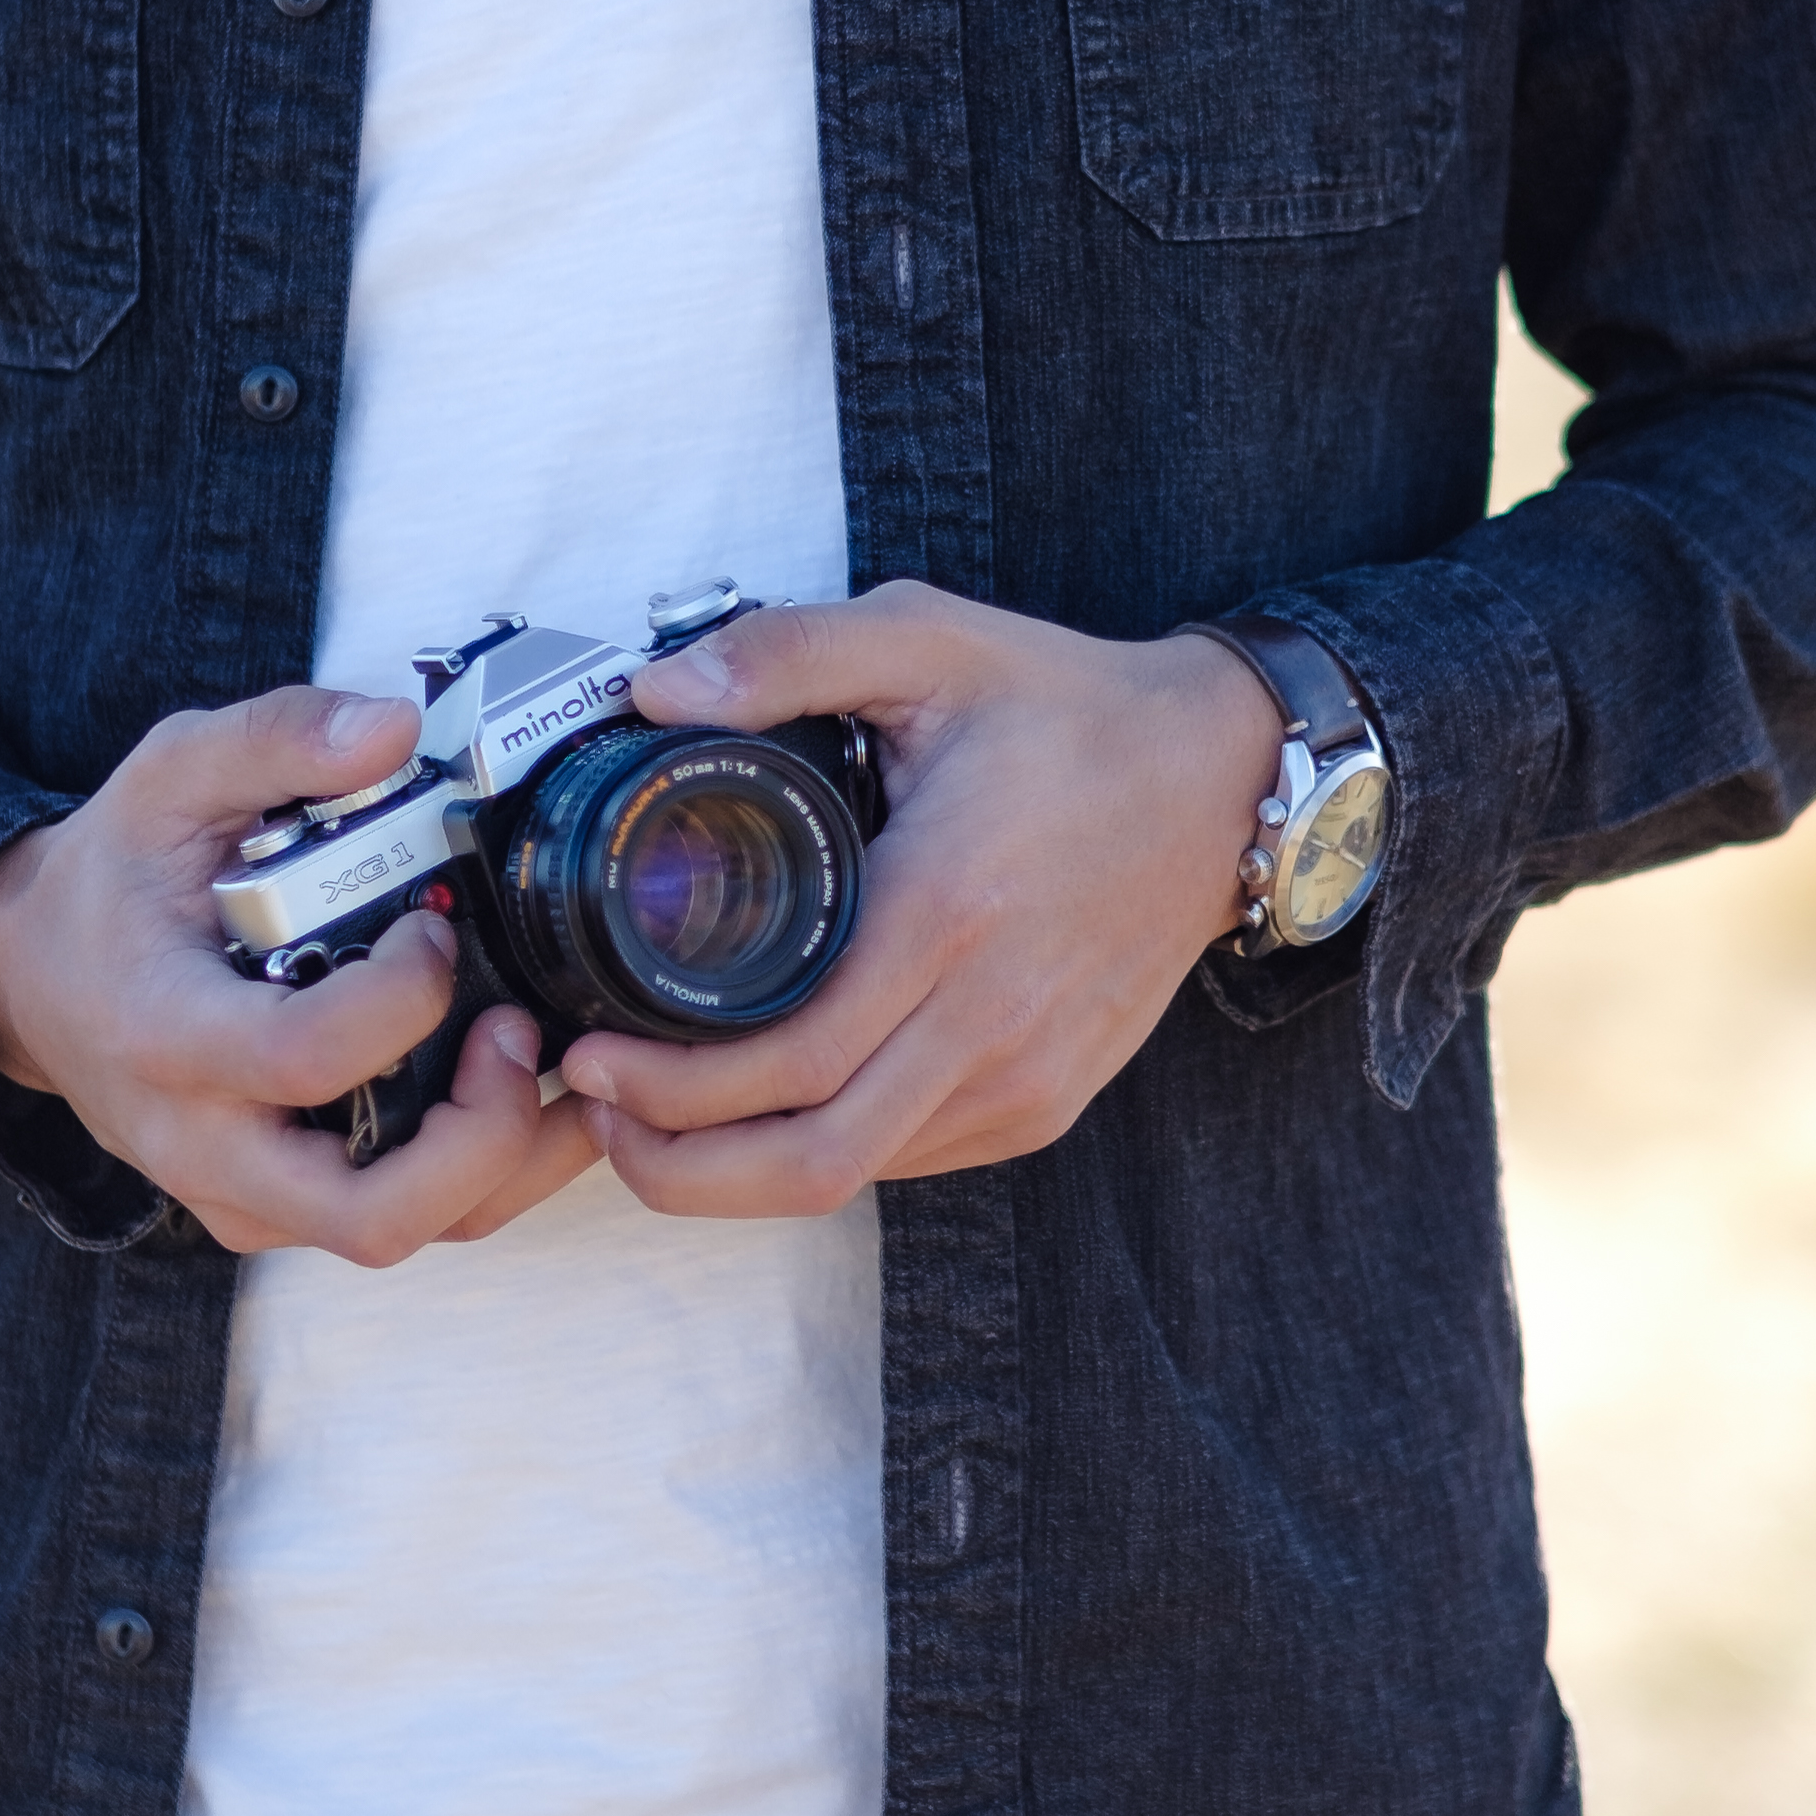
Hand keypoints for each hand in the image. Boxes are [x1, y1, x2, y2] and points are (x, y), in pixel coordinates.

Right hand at [0, 685, 600, 1262]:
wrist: (33, 975)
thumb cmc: (113, 877)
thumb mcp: (171, 776)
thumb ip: (278, 738)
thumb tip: (397, 728)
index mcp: (168, 1033)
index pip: (305, 1059)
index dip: (403, 999)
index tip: (433, 925)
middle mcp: (203, 1143)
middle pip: (371, 1218)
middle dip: (484, 1136)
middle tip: (520, 1029)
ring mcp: (239, 1194)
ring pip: (400, 1235)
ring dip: (506, 1165)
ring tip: (552, 1058)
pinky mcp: (274, 1209)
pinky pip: (394, 1222)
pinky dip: (479, 1174)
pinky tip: (520, 1086)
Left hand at [552, 586, 1278, 1217]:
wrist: (1227, 779)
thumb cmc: (1070, 710)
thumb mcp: (929, 639)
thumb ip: (787, 650)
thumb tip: (655, 692)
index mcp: (947, 911)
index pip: (789, 1062)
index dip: (669, 1089)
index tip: (588, 1056)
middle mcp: (991, 1019)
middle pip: (810, 1161)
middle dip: (675, 1166)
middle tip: (597, 1109)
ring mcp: (1026, 1077)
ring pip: (855, 1176)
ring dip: (737, 1169)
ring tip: (654, 1109)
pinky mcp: (1046, 1104)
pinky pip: (907, 1159)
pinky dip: (821, 1148)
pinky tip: (767, 1097)